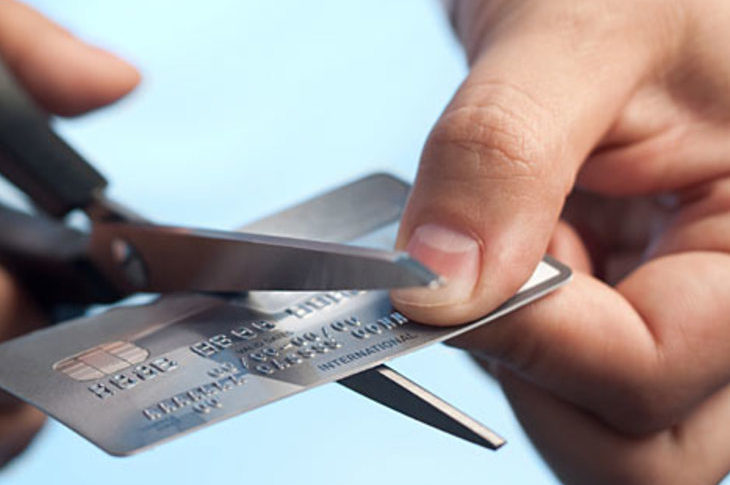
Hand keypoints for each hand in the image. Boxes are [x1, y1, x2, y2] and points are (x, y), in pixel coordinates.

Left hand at [392, 1, 729, 482]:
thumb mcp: (576, 34)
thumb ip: (502, 158)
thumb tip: (435, 290)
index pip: (654, 376)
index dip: (535, 339)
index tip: (448, 275)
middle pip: (638, 447)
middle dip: (532, 372)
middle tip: (491, 260)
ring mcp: (695, 321)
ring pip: (597, 427)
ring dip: (521, 353)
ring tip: (519, 233)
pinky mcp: (641, 314)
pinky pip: (567, 384)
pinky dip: (514, 335)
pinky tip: (518, 247)